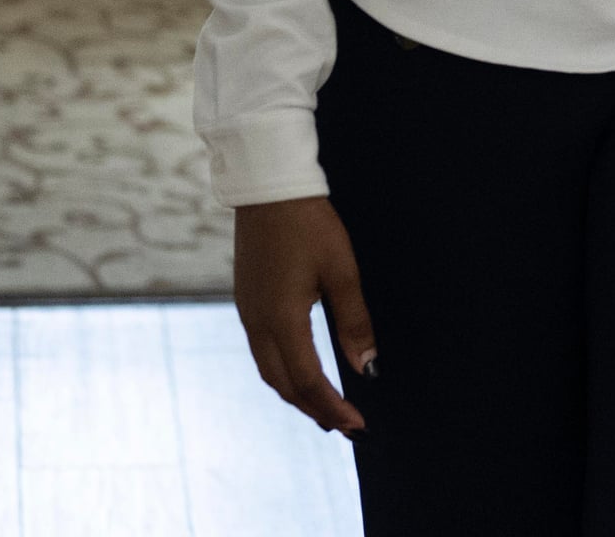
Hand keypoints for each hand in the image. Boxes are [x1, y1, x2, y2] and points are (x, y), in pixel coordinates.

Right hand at [232, 196, 377, 433]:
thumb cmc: (310, 224)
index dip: (333, 408)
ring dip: (296, 394)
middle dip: (314, 409)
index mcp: (282, 320)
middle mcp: (257, 323)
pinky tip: (300, 371)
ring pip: (269, 371)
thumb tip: (368, 369)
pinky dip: (283, 372)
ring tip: (324, 409)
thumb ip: (354, 322)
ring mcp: (247, 313)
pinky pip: (262, 351)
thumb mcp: (342, 270)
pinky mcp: (246, 301)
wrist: (268, 188)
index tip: (358, 426)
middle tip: (344, 426)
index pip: (308, 381)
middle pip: (284, 384)